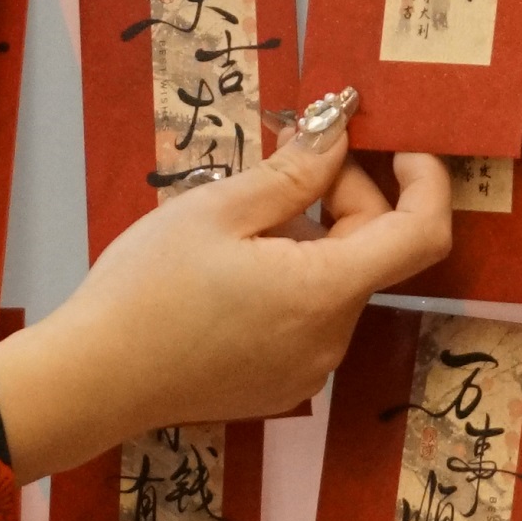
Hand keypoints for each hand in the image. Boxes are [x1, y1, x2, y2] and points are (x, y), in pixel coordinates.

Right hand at [0, 102, 452, 470]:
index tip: (401, 146)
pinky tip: (231, 270)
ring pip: (337, 282)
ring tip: (238, 224)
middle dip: (343, 197)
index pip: (422, 233)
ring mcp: (309, 368)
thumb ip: (295, 171)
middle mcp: (332, 337)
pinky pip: (309, 316)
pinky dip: (291, 279)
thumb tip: (339, 137)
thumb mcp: (218, 209)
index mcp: (325, 291)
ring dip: (310, 239)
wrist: (93, 379)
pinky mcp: (280, 383)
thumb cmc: (147, 289)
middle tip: (283, 165)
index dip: (427, 181)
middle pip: (372, 252)